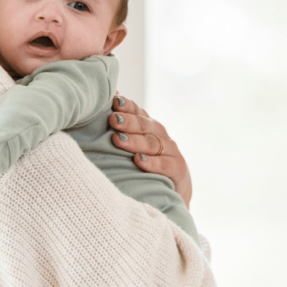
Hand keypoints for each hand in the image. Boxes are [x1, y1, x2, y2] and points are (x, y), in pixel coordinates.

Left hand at [109, 94, 192, 208]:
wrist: (175, 185)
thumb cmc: (146, 160)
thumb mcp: (134, 142)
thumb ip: (120, 126)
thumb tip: (109, 100)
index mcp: (148, 125)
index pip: (137, 111)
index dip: (127, 106)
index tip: (114, 101)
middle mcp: (159, 134)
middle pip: (144, 125)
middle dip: (128, 121)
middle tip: (113, 119)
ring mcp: (170, 150)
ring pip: (151, 144)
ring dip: (135, 141)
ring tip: (119, 140)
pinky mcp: (177, 168)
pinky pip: (164, 164)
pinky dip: (151, 162)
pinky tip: (138, 160)